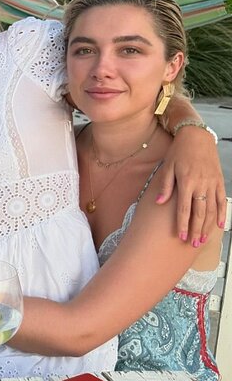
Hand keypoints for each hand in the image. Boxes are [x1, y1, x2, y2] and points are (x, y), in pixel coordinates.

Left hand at [155, 127, 225, 243]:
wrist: (196, 137)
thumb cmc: (179, 152)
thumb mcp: (167, 167)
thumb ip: (165, 186)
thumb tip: (159, 202)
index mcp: (186, 182)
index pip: (184, 209)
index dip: (182, 224)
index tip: (180, 237)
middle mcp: (201, 184)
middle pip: (199, 213)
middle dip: (196, 230)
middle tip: (192, 244)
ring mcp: (212, 183)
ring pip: (212, 209)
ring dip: (207, 226)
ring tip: (202, 239)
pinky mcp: (219, 180)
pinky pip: (221, 200)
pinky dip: (221, 213)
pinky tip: (218, 225)